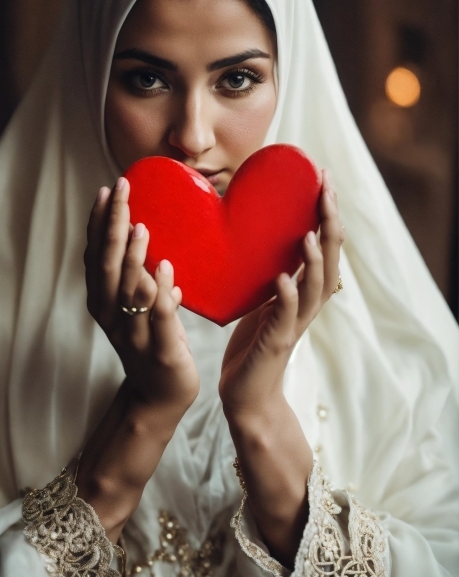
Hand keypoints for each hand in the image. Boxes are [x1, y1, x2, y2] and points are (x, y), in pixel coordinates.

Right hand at [84, 176, 199, 413]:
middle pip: (107, 265)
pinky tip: (164, 268)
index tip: (106, 191)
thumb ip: (144, 285)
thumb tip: (157, 261)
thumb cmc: (151, 349)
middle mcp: (111, 316)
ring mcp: (134, 333)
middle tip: (121, 190)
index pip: (96, 255)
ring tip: (140, 225)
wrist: (157, 400)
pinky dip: (160, 291)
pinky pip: (158, 316)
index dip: (99, 223)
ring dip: (132, 256)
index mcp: (104, 302)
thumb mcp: (141, 311)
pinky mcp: (160, 350)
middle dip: (113, 225)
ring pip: (128, 289)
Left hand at [219, 169, 343, 419]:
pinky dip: (288, 297)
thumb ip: (266, 275)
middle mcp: (304, 305)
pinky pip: (285, 317)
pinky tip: (284, 278)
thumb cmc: (251, 348)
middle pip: (330, 260)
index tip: (322, 178)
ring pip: (315, 289)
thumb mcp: (260, 302)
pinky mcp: (276, 344)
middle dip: (329, 225)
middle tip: (327, 191)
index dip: (325, 214)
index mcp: (301, 292)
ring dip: (315, 260)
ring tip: (309, 233)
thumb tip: (256, 237)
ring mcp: (292, 325)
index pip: (322, 246)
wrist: (246, 398)